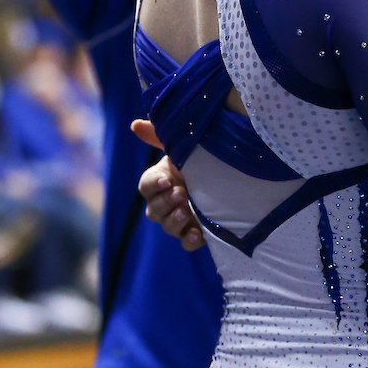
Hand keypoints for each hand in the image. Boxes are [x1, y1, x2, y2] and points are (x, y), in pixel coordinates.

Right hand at [133, 128, 204, 250]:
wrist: (232, 176)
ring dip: (174, 220)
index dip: (154, 184)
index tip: (167, 179)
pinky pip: (187, 243)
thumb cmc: (203, 159)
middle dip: (164, 202)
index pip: (146, 186)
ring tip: (187, 210)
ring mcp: (180, 220)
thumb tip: (135, 124)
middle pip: (153, 210)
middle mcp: (166, 203)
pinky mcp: (196, 233)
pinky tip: (197, 233)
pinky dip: (190, 240)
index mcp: (161, 181)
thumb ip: (159, 136)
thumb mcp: (184, 146)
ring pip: (167, 227)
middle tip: (180, 193)